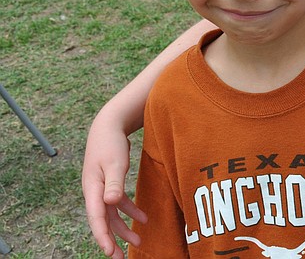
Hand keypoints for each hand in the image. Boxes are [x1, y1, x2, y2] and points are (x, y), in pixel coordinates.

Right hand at [82, 114, 147, 257]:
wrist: (107, 127)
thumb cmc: (110, 143)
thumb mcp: (114, 162)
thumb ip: (113, 182)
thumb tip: (110, 202)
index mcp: (92, 189)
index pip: (96, 218)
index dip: (102, 236)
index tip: (109, 252)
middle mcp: (94, 192)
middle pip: (102, 222)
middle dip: (111, 240)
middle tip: (120, 258)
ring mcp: (102, 190)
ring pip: (111, 215)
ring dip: (123, 229)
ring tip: (139, 241)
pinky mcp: (110, 185)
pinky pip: (119, 204)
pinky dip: (130, 211)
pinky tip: (145, 218)